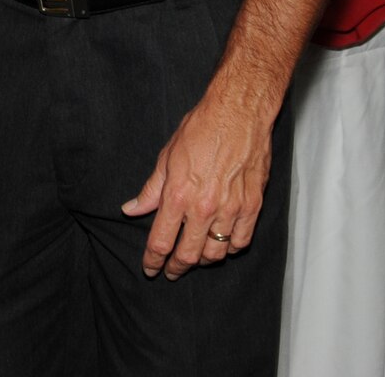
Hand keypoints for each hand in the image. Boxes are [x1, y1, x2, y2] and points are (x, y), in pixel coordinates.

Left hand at [122, 93, 271, 279]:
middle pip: (189, 255)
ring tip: (195, 256)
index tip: (150, 268)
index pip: (161, 241)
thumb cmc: (201, 130)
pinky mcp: (253, 206)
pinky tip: (222, 244)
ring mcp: (231, 209)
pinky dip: (230, 248)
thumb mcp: (167, 157)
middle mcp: (205, 207)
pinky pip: (241, 241)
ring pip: (216, 253)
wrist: (238, 114)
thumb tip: (131, 209)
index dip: (153, 260)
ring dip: (203, 260)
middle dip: (177, 267)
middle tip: (171, 270)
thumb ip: (151, 190)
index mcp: (178, 195)